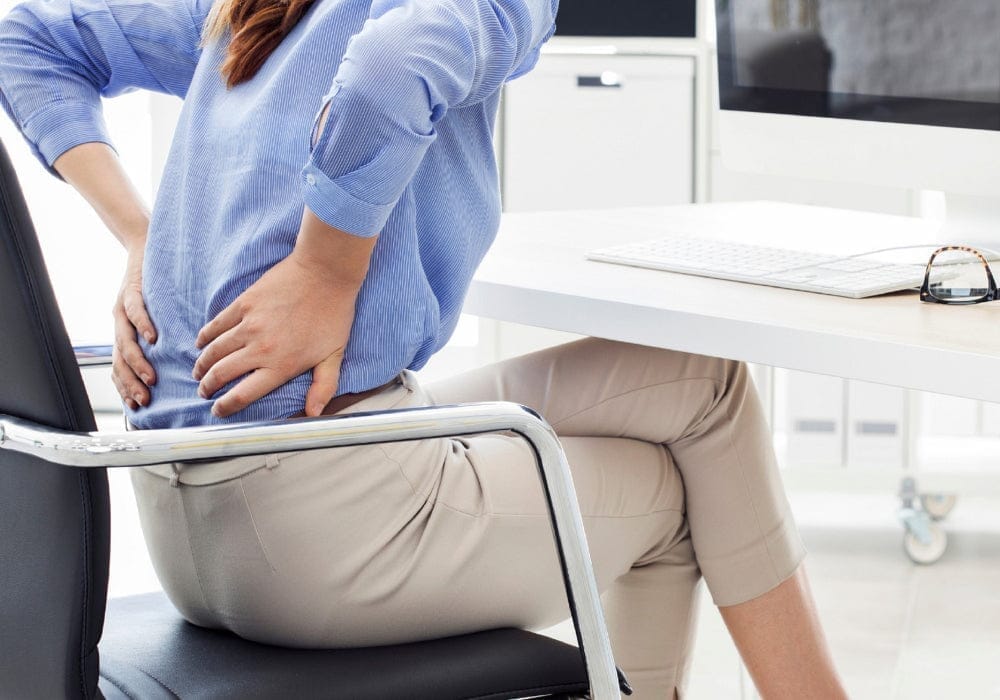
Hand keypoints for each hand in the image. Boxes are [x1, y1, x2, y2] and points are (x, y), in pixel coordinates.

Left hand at [111, 245, 156, 409]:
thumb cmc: (155, 285)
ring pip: (125, 343)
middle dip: (131, 384)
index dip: (126, 388)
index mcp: (125, 334)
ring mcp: (123, 309)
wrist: (143, 247)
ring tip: (150, 378)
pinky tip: (154, 338)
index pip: (119, 368)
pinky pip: (135, 312)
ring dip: (138, 364)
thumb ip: (161, 340)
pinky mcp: (132, 291)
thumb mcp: (156, 317)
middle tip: (144, 399)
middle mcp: (120, 325)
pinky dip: (144, 326)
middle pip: (119, 362)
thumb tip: (178, 363)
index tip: (139, 407)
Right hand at [193, 249, 361, 417]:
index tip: (218, 410)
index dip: (226, 406)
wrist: (325, 273)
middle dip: (208, 387)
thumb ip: (323, 386)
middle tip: (204, 392)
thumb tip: (314, 413)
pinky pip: (216, 324)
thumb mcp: (334, 355)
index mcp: (281, 365)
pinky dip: (205, 336)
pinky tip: (200, 344)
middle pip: (222, 374)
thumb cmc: (333, 314)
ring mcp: (249, 324)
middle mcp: (260, 348)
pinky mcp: (244, 304)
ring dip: (202, 365)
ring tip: (198, 373)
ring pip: (214, 351)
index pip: (243, 394)